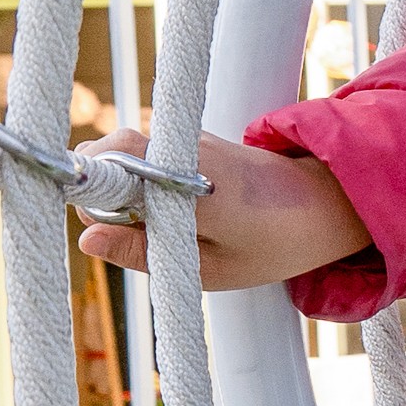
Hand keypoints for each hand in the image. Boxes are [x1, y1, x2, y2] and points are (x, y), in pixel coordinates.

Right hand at [74, 126, 367, 290]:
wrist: (324, 203)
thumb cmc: (271, 244)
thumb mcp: (208, 268)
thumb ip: (146, 252)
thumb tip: (87, 239)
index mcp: (185, 182)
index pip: (103, 169)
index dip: (82, 194)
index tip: (86, 224)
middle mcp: (180, 149)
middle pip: (101, 157)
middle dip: (97, 194)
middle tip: (130, 234)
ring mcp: (184, 137)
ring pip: (118, 154)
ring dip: (119, 188)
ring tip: (157, 225)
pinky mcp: (188, 137)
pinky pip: (141, 155)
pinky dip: (138, 180)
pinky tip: (168, 208)